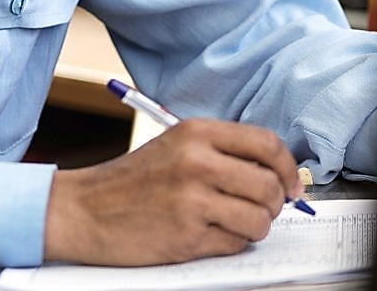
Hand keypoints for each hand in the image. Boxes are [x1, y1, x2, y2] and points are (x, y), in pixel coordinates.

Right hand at [43, 118, 303, 265]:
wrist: (85, 210)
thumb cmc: (131, 181)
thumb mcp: (175, 146)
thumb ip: (221, 152)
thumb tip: (276, 171)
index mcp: (195, 132)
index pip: (266, 144)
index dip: (288, 168)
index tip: (292, 184)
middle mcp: (196, 161)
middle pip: (269, 185)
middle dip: (274, 203)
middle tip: (261, 208)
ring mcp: (192, 199)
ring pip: (260, 219)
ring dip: (255, 227)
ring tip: (232, 223)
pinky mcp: (188, 235)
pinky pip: (236, 244)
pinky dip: (231, 243)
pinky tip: (209, 234)